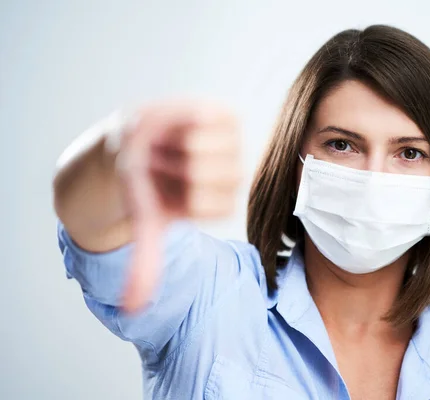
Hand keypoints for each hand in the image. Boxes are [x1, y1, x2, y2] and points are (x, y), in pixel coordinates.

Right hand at [117, 100, 240, 312]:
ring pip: (207, 152)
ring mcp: (233, 146)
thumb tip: (131, 311)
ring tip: (169, 145)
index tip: (169, 190)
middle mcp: (233, 176)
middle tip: (163, 165)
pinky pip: (211, 119)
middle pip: (209, 178)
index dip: (183, 196)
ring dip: (176, 148)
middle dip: (174, 171)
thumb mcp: (145, 221)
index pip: (212, 207)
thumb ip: (146, 263)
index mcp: (221, 203)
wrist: (136, 142)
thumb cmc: (146, 183)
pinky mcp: (226, 116)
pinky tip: (178, 125)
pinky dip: (185, 122)